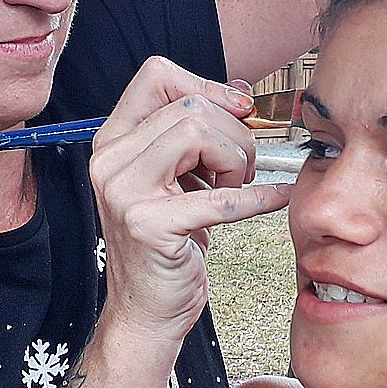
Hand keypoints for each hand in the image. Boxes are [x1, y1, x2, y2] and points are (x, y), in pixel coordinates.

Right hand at [90, 58, 293, 344]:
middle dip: (233, 134)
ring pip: (199, 133)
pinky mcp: (149, 225)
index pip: (156, 76)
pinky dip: (257, 197)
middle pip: (190, 106)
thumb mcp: (173, 177)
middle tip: (239, 171)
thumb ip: (193, 133)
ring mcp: (124, 192)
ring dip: (235, 161)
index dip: (206, 85)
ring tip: (234, 189)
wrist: (146, 311)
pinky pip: (219, 196)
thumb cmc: (167, 243)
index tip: (237, 110)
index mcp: (114, 141)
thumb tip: (239, 94)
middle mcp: (110, 160)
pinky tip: (276, 198)